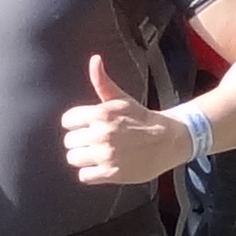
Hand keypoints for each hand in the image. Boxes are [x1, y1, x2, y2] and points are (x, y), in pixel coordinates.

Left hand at [61, 55, 189, 186]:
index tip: (86, 125)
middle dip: (80, 141)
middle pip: (69, 141)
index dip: (76, 123)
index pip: (67, 121)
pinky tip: (101, 166)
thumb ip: (102, 82)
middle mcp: (102, 134)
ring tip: (96, 154)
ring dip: (83, 157)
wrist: (168, 140)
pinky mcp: (112, 173)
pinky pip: (84, 176)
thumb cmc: (141, 118)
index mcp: (101, 113)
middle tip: (94, 140)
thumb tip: (94, 60)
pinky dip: (91, 173)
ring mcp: (106, 155)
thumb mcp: (121, 98)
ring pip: (73, 158)